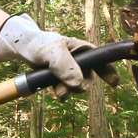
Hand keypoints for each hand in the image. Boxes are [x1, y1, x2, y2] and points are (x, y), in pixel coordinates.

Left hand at [0, 14, 118, 97]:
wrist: (23, 49)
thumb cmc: (40, 44)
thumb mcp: (53, 52)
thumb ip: (66, 66)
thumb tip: (79, 85)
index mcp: (84, 49)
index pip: (102, 60)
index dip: (109, 71)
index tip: (114, 83)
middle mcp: (81, 62)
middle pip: (88, 80)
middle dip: (79, 86)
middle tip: (64, 88)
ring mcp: (71, 72)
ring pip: (77, 88)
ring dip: (67, 91)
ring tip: (56, 89)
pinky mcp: (61, 80)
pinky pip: (66, 91)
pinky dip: (61, 93)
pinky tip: (54, 90)